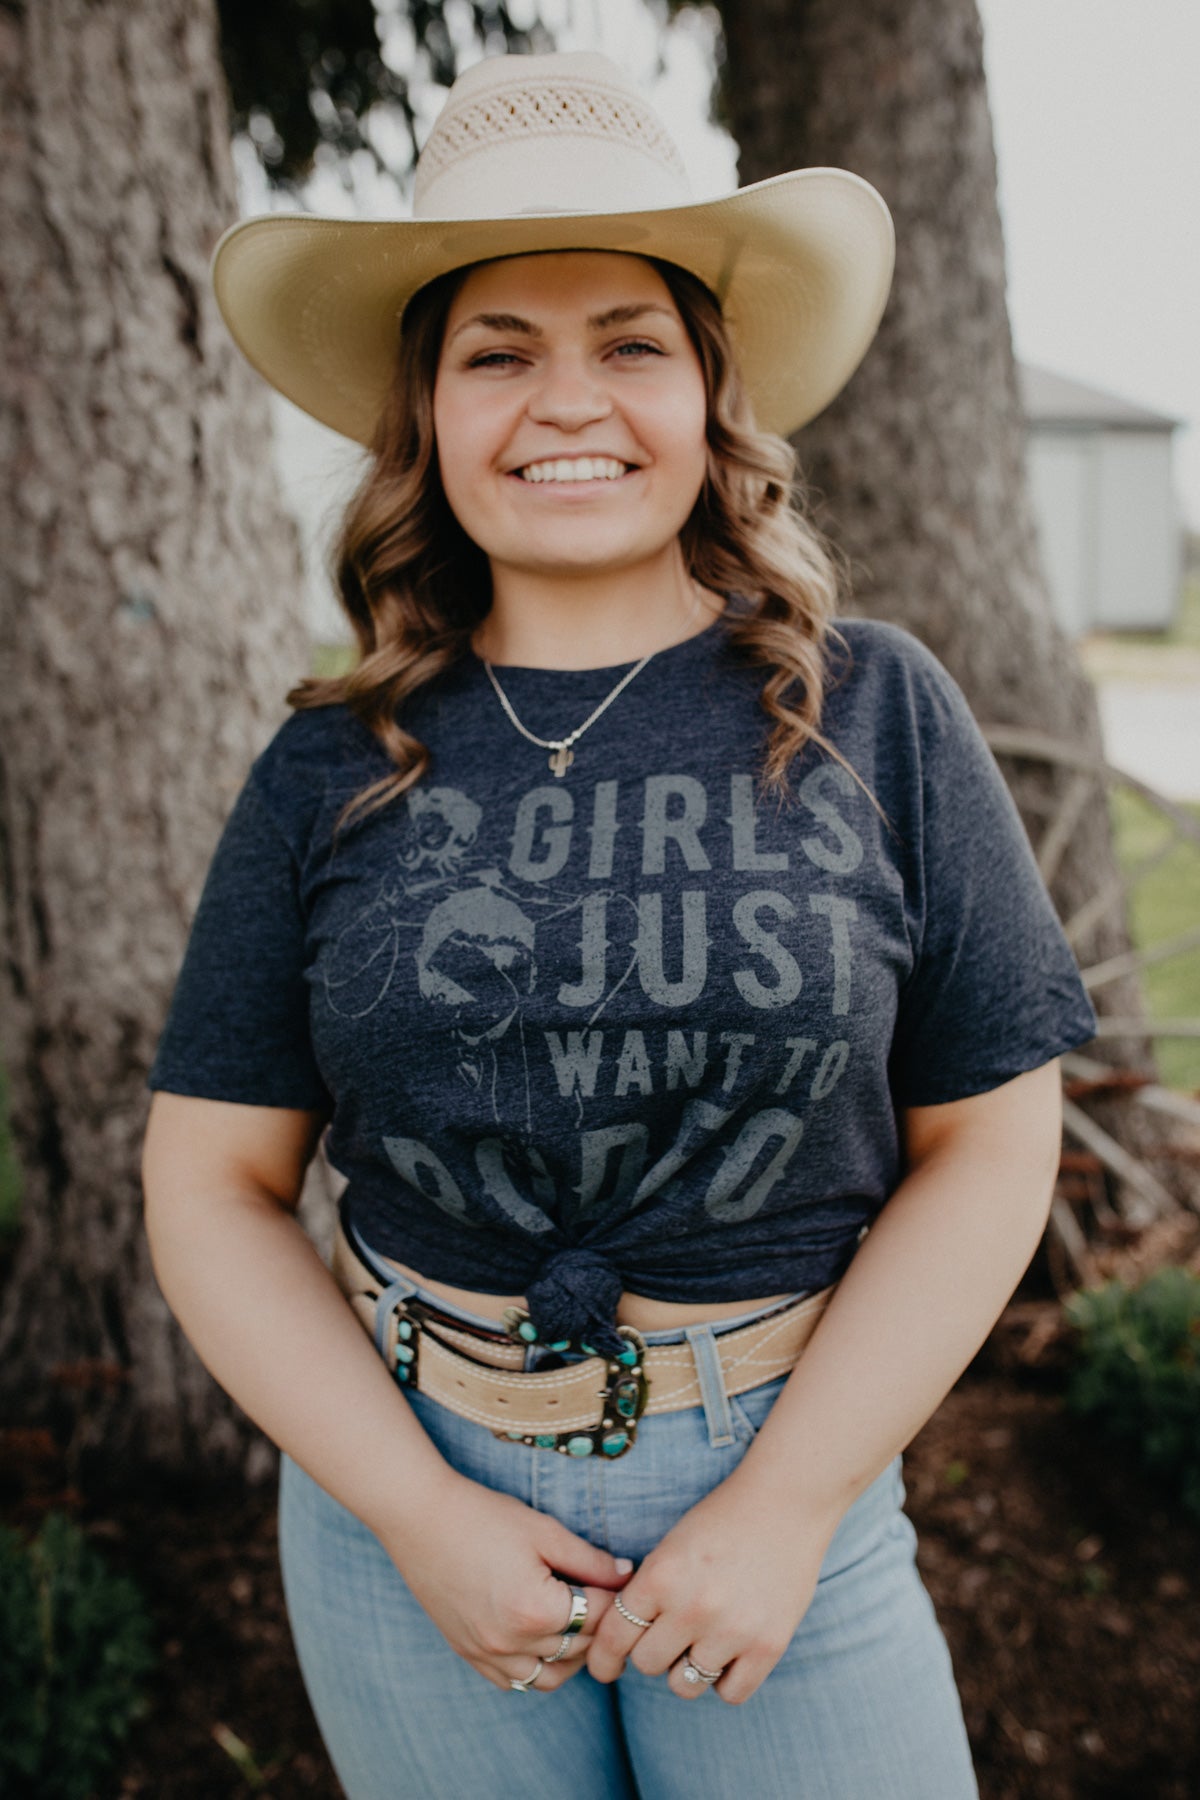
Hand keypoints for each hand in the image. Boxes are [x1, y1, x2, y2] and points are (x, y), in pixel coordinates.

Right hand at [377, 1468, 631, 1692]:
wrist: (420, 1518)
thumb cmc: (484, 1516)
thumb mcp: (544, 1531)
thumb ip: (590, 1560)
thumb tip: (627, 1575)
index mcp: (536, 1611)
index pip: (599, 1617)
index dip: (615, 1595)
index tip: (619, 1578)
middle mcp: (511, 1643)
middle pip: (579, 1649)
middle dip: (598, 1623)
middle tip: (602, 1595)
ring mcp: (487, 1653)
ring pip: (551, 1677)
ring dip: (571, 1654)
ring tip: (574, 1619)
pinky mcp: (469, 1653)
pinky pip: (515, 1682)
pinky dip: (535, 1667)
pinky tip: (540, 1636)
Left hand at [586, 1467, 840, 1704]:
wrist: (785, 1502)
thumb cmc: (721, 1520)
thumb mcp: (670, 1547)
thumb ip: (645, 1592)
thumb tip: (619, 1642)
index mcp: (660, 1576)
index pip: (613, 1637)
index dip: (603, 1658)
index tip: (606, 1668)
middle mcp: (692, 1607)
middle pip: (647, 1663)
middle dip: (654, 1651)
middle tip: (671, 1632)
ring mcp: (731, 1630)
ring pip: (684, 1686)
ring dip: (688, 1668)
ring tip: (704, 1639)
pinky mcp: (768, 1646)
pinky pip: (730, 1694)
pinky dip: (726, 1679)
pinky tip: (731, 1651)